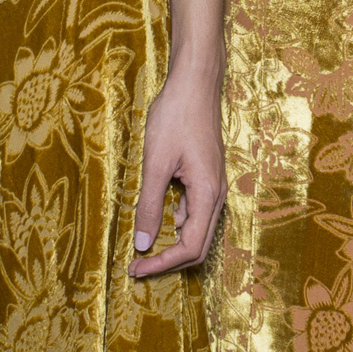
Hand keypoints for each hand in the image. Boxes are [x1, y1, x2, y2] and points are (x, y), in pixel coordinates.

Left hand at [130, 60, 224, 277]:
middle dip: (168, 261)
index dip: (163, 263)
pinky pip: (195, 212)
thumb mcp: (156, 162)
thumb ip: (150, 204)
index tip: (136, 268)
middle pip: (198, 246)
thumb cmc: (176, 117)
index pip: (190, 247)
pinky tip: (157, 218)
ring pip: (197, 231)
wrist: (195, 83)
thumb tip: (143, 243)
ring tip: (143, 248)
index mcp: (207, 194)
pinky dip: (176, 224)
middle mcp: (216, 195)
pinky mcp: (206, 177)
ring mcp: (213, 186)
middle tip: (138, 267)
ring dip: (172, 244)